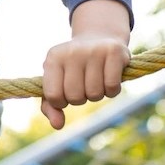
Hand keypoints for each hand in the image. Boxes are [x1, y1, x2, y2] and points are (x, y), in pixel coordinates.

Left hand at [40, 0, 130, 129]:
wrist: (99, 39)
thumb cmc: (74, 68)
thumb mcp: (56, 82)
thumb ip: (50, 106)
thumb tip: (58, 125)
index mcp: (53, 58)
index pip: (53, 96)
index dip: (62, 102)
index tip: (66, 92)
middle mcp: (71, 52)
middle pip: (75, 97)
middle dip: (81, 98)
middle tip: (84, 85)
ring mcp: (93, 50)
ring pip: (94, 94)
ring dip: (97, 94)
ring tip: (96, 80)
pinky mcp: (114, 52)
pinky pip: (112, 88)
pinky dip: (112, 91)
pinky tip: (109, 78)